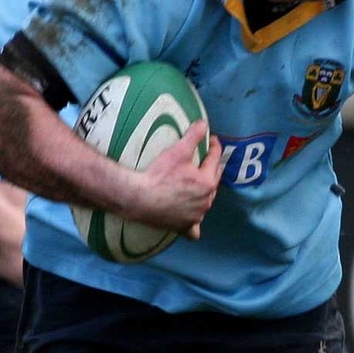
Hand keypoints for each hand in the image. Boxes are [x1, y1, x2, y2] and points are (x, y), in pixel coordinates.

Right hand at [131, 120, 223, 239]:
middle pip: (214, 181)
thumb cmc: (159, 174)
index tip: (211, 139)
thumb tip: (204, 123)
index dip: (214, 146)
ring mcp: (196, 216)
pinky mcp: (184, 227)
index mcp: (207, 182)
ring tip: (198, 185)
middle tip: (205, 159)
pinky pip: (194, 229)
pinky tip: (191, 218)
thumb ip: (193, 135)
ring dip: (205, 193)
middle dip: (211, 168)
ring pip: (207, 203)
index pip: (215, 159)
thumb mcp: (178, 151)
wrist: (138, 198)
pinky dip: (194, 224)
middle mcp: (206, 201)